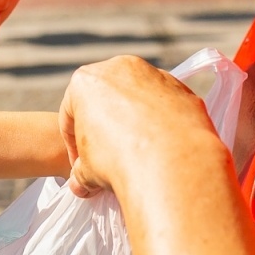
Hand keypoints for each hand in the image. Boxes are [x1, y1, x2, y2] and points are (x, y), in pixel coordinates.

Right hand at [61, 56, 222, 197]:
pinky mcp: (183, 89)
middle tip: (109, 157)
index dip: (73, 144)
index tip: (80, 165)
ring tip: (140, 155)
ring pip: (139, 100)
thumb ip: (81, 173)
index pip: (71, 115)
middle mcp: (120, 68)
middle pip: (107, 100)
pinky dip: (163, 124)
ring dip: (136, 123)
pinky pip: (166, 107)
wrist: (170, 162)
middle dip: (107, 127)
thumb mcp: (87, 172)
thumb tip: (81, 185)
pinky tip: (163, 150)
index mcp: (86, 82)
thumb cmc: (117, 161)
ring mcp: (155, 75)